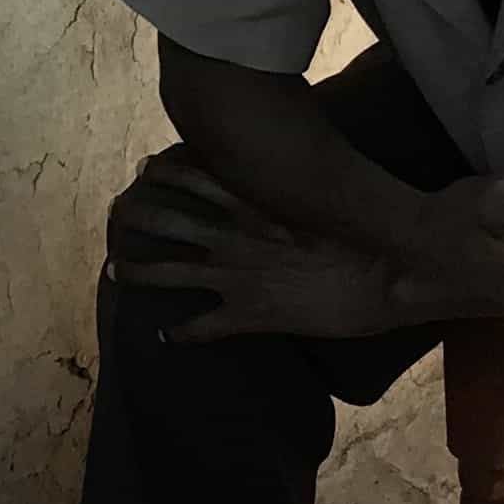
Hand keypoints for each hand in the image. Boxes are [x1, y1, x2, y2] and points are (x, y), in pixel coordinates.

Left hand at [109, 158, 395, 342]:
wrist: (390, 277)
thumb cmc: (367, 235)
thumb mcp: (329, 200)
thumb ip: (302, 190)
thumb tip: (298, 173)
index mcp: (253, 205)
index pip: (198, 180)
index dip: (168, 173)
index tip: (148, 167)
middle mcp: (234, 238)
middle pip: (168, 222)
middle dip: (138, 218)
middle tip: (117, 214)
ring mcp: (236, 278)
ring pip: (168, 271)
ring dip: (137, 271)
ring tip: (114, 269)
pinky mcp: (248, 315)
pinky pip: (200, 326)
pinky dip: (178, 332)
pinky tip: (163, 336)